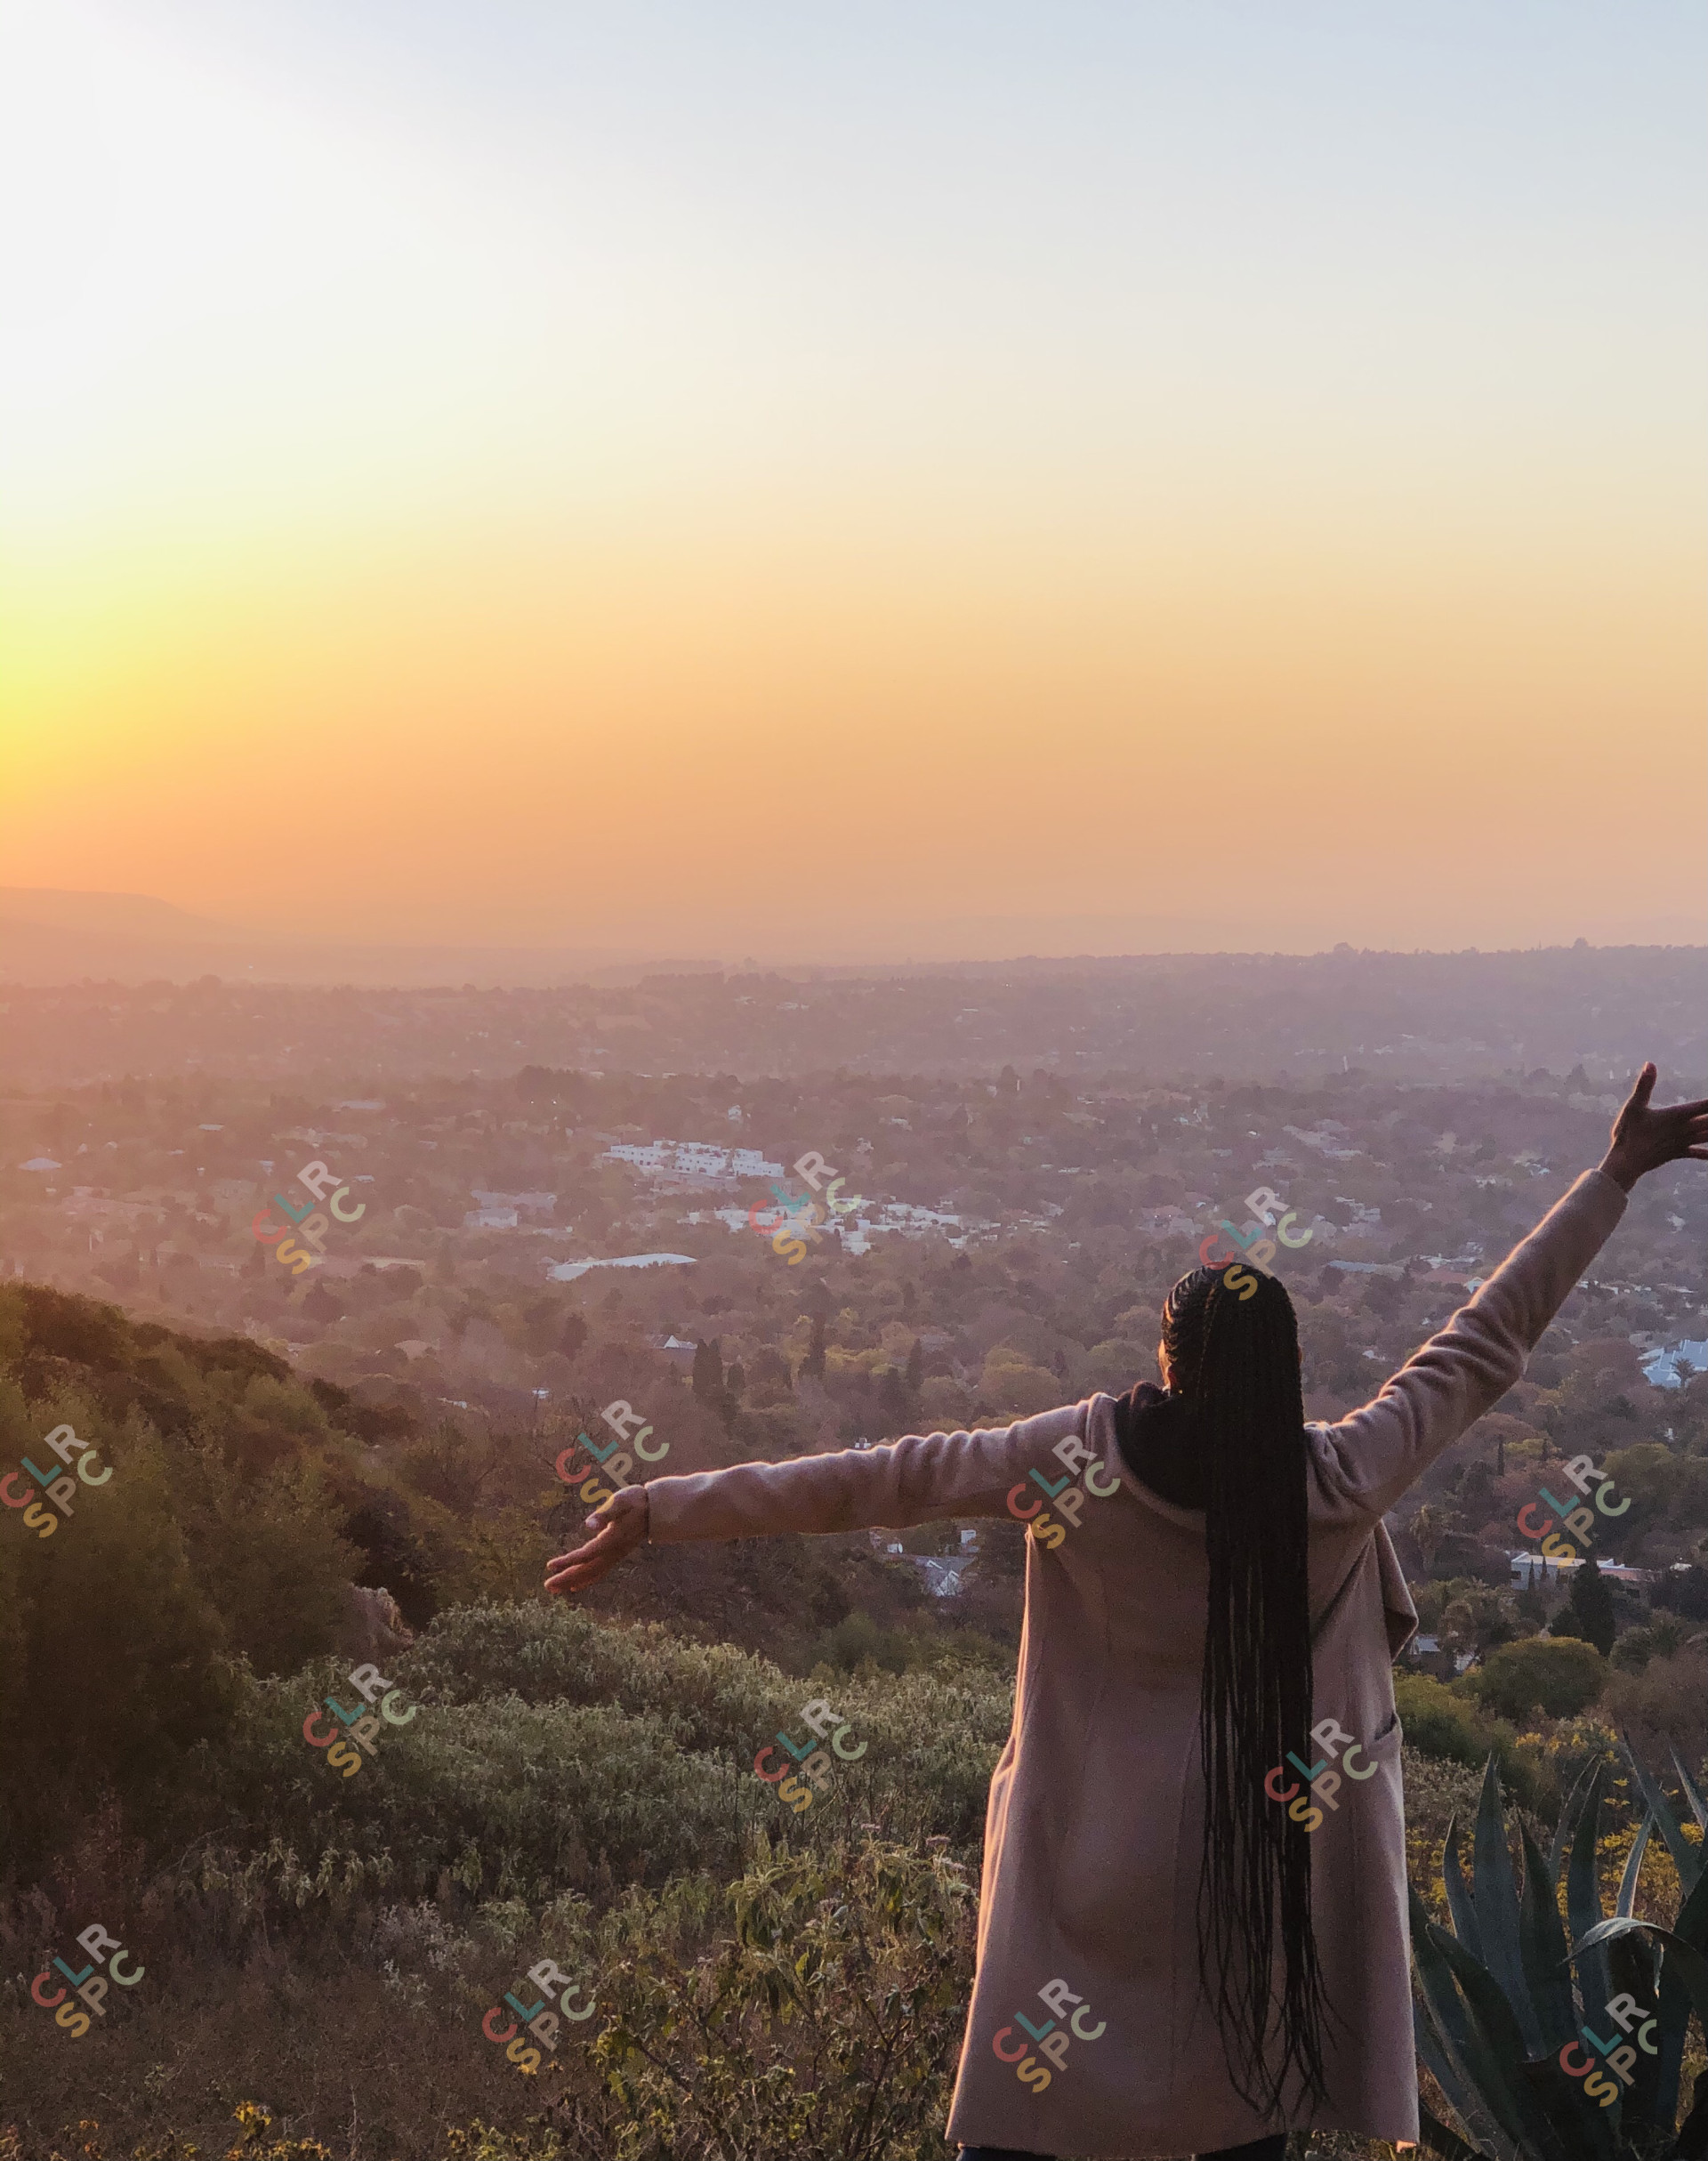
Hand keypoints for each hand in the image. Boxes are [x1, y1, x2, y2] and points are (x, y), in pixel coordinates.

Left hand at [544, 1484, 648, 1597]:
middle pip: (588, 1569)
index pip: (587, 1554)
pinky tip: (575, 1586)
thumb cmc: (636, 1500)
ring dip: (573, 1581)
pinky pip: (599, 1572)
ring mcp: (616, 1555)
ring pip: (593, 1573)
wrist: (657, 1508)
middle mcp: (614, 1551)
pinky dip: (586, 1580)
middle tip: (548, 1586)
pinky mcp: (616, 1554)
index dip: (568, 1561)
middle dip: (567, 1578)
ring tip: (555, 1588)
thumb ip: (606, 1513)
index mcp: (613, 1539)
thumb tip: (589, 1524)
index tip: (550, 1566)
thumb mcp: (621, 1500)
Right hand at [1597, 1063, 1707, 1192]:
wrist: (1625, 1162)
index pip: (1704, 1106)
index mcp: (1676, 1115)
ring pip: (1707, 1136)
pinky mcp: (1676, 1153)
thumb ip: (1644, 1085)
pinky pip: (1696, 1153)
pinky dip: (1706, 1153)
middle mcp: (1683, 1129)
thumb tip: (1650, 1064)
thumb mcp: (1633, 1106)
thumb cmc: (1628, 1133)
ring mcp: (1682, 1142)